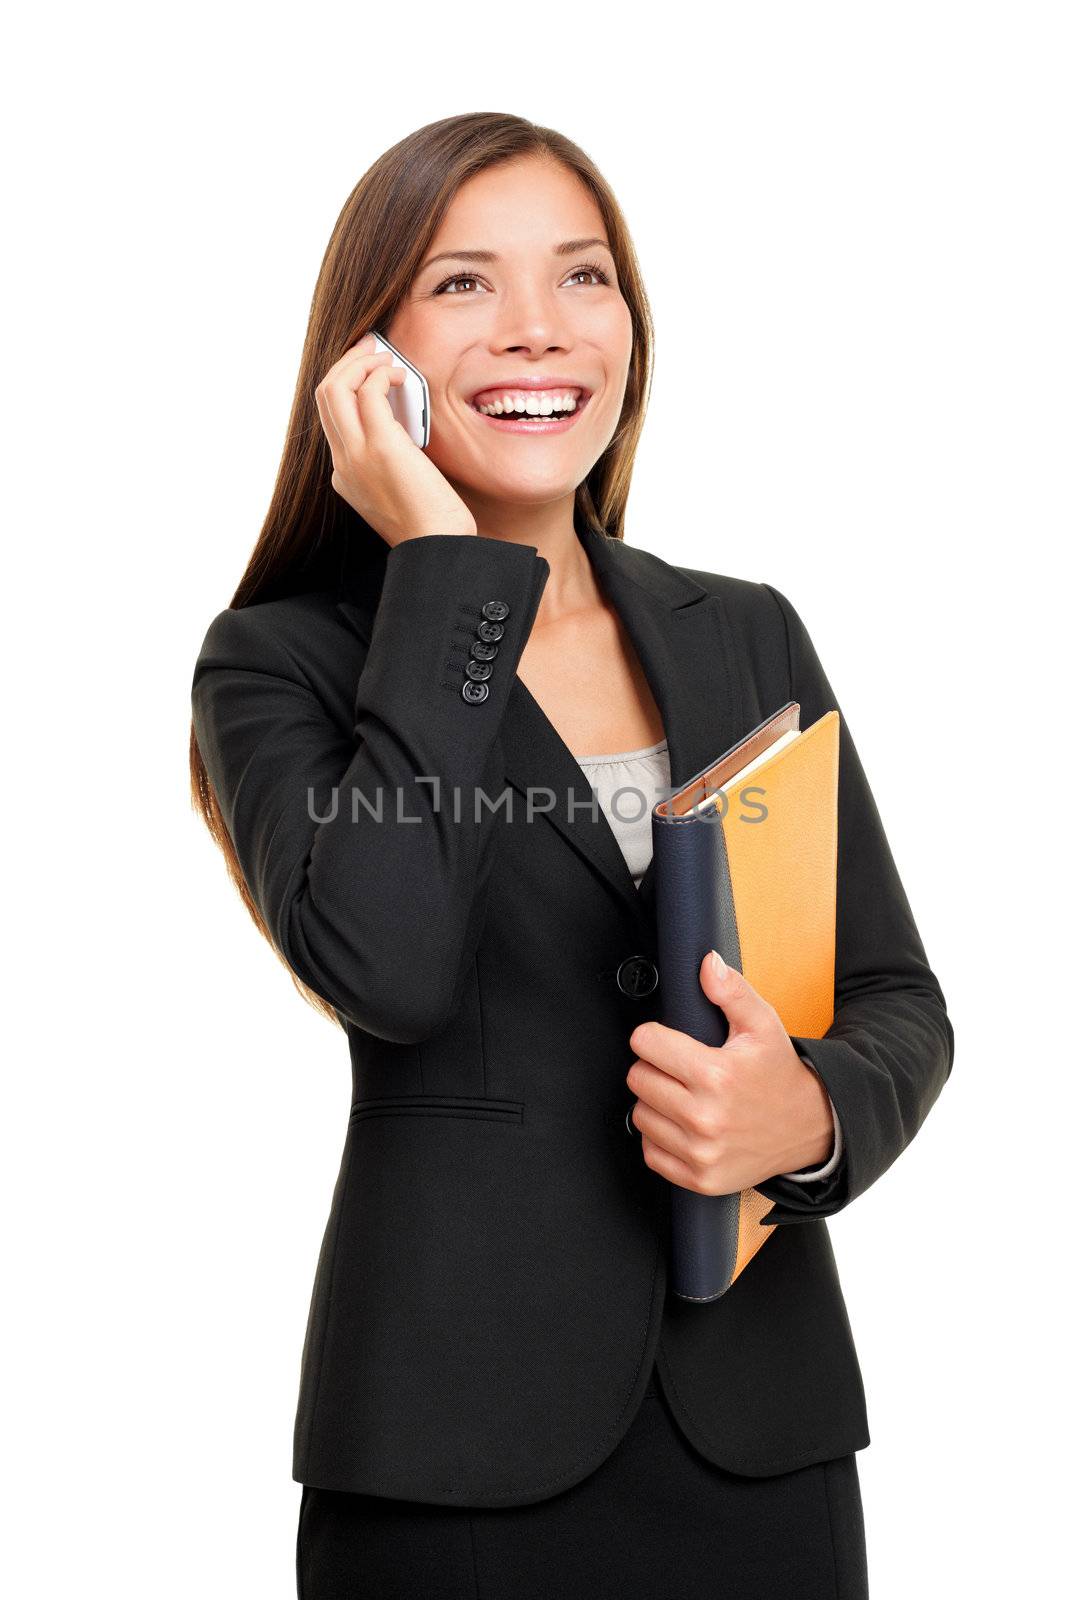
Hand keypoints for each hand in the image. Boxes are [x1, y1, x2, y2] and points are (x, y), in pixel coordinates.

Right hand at [314, 334, 476, 546]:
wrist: (437, 552)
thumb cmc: (434, 528)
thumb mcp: (403, 492)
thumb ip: (396, 462)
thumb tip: (408, 432)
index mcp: (345, 476)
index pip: (333, 418)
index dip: (349, 384)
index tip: (369, 368)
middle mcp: (342, 464)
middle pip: (323, 396)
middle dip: (347, 363)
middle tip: (373, 349)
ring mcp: (355, 456)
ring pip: (334, 388)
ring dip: (360, 362)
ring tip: (387, 359)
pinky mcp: (379, 448)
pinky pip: (367, 393)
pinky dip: (381, 375)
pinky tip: (401, 377)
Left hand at [626, 950, 834, 1194]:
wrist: (809, 1128)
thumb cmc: (779, 1073)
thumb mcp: (763, 1024)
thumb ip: (731, 991)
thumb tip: (707, 964)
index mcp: (716, 1074)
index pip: (645, 1043)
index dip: (654, 1036)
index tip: (669, 1040)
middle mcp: (705, 1117)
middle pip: (638, 1078)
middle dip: (654, 1067)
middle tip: (681, 1068)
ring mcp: (701, 1153)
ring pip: (640, 1114)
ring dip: (655, 1103)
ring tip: (684, 1096)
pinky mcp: (699, 1179)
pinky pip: (650, 1152)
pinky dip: (661, 1138)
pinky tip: (685, 1125)